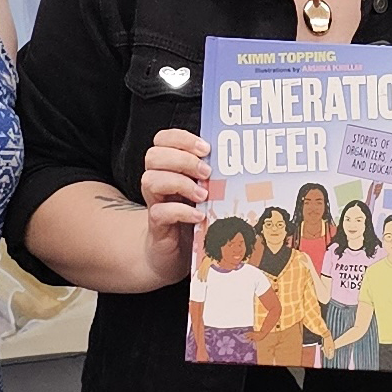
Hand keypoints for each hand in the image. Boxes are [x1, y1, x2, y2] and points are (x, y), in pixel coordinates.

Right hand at [137, 128, 210, 287]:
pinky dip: (181, 212)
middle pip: (153, 155)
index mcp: (168, 167)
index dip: (182, 139)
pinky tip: (199, 216)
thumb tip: (242, 160)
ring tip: (203, 195)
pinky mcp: (156, 225)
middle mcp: (157, 181)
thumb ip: (211, 175)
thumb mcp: (204, 191)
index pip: (163, 139)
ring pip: (150, 180)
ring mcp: (155, 203)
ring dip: (180, 183)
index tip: (206, 148)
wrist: (173, 253)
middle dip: (182, 159)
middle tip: (206, 172)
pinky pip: (160, 212)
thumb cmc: (192, 217)